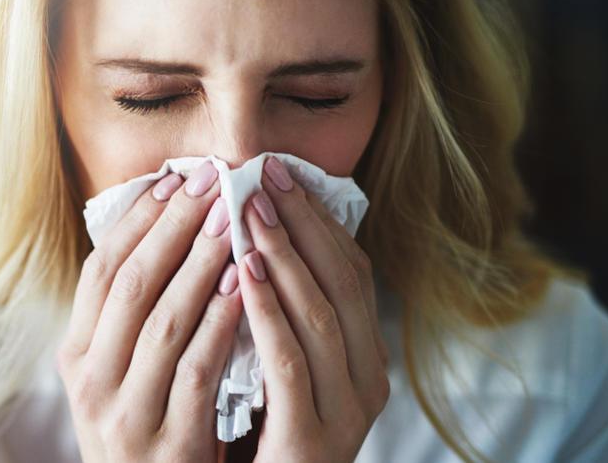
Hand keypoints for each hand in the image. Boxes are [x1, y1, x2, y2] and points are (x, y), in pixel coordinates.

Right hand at [58, 161, 243, 461]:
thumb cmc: (144, 427)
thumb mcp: (117, 375)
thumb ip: (128, 318)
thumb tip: (162, 231)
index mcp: (77, 356)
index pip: (100, 271)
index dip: (136, 221)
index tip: (173, 180)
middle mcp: (91, 381)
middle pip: (130, 284)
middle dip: (173, 227)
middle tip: (210, 183)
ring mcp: (125, 414)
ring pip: (163, 321)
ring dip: (201, 264)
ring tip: (233, 221)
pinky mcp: (168, 444)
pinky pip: (197, 371)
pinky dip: (220, 323)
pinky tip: (245, 287)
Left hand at [236, 155, 389, 461]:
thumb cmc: (260, 434)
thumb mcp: (282, 367)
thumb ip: (280, 314)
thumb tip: (254, 234)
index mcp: (365, 359)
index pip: (352, 272)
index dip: (318, 219)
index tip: (280, 172)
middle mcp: (367, 382)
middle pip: (342, 283)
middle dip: (302, 223)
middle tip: (263, 174)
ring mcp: (344, 413)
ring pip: (319, 315)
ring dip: (282, 255)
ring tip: (248, 208)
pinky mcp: (308, 440)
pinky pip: (289, 362)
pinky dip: (266, 311)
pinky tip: (240, 271)